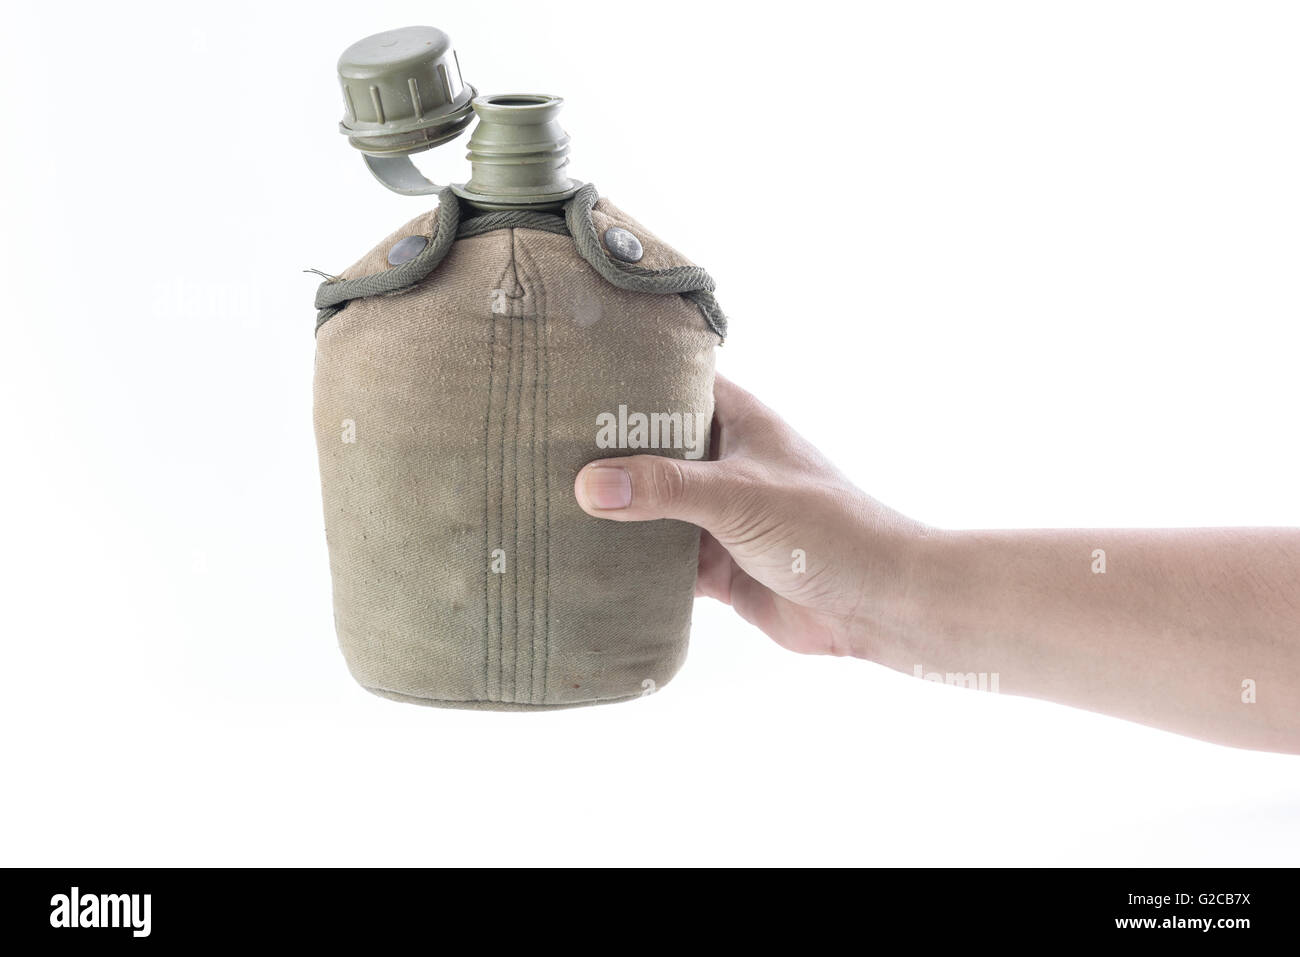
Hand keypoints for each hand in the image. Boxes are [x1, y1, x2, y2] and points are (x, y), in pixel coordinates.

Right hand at [573, 374, 924, 659]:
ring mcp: (718, 517)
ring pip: (651, 508)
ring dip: (612, 512)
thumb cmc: (826, 529)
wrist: (877, 606)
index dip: (627, 376)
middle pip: (651, 449)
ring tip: (542, 501)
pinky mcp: (716, 567)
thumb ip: (665, 487)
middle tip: (535, 445)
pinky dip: (628, 565)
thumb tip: (589, 485)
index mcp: (739, 421)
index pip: (675, 383)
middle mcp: (724, 464)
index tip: (568, 374)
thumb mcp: (740, 496)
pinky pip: (659, 561)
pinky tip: (580, 564)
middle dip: (603, 451)